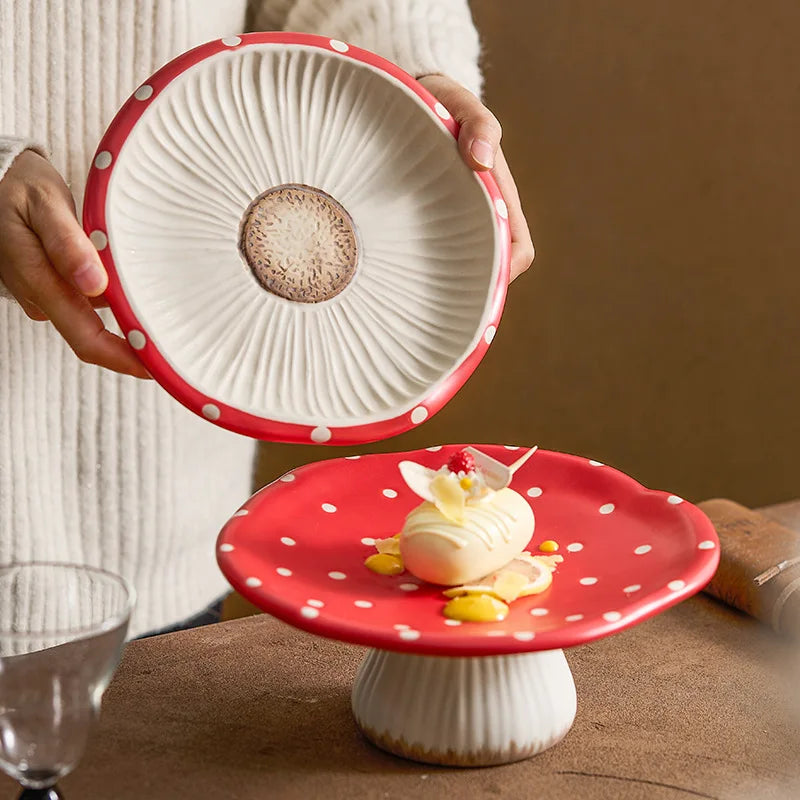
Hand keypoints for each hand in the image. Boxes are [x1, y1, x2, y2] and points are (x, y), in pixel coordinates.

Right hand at [0, 151, 148, 377]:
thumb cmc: (18, 188)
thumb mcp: (44, 205)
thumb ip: (67, 244)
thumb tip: (95, 285)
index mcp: (38, 281)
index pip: (86, 338)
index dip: (121, 358)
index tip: (154, 365)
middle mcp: (42, 297)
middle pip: (92, 336)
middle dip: (131, 345)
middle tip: (173, 346)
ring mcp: (45, 295)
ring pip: (93, 318)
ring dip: (124, 317)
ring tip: (163, 310)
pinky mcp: (52, 287)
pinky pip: (87, 302)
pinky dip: (113, 298)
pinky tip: (136, 286)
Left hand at [418, 75, 533, 281]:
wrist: (411, 96)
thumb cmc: (440, 102)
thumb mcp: (458, 103)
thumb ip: (477, 124)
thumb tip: (482, 159)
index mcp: (499, 198)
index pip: (518, 251)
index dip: (506, 271)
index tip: (476, 281)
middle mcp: (481, 216)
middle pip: (489, 269)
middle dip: (468, 287)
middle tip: (429, 295)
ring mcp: (455, 221)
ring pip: (460, 265)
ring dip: (442, 278)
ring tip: (406, 286)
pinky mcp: (428, 222)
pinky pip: (431, 254)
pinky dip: (419, 265)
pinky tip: (391, 266)